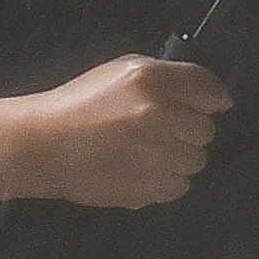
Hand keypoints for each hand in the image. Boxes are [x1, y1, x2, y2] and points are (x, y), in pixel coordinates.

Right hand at [21, 55, 228, 207]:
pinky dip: (166, 181)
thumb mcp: (122, 72)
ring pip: (196, 161)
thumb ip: (166, 79)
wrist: (44, 144)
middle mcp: (162, 116)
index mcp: (153, 81)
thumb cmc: (80, 102)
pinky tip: (142, 170)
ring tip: (147, 152)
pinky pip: (179, 186)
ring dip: (179, 157)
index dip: (213, 98)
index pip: (208, 88)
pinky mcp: (150, 187)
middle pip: (206, 129)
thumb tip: (214, 99)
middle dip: (188, 130)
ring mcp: (158, 155)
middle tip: (161, 130)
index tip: (212, 105)